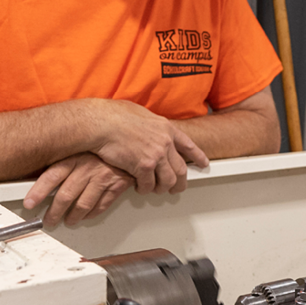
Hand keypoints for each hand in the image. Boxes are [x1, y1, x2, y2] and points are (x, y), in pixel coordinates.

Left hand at [24, 153, 134, 225]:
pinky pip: (101, 205)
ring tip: (67, 221)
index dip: (38, 192)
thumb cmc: (101, 147)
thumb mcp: (79, 147)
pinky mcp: (117, 185)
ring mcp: (103, 178)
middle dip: (54, 212)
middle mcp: (87, 168)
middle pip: (66, 195)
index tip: (30, 204)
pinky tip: (86, 215)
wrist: (130, 143)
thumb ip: (63, 161)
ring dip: (73, 217)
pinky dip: (92, 214)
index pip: (52, 176)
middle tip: (48, 220)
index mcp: (75, 157)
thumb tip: (41, 177)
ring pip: (83, 204)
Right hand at [87, 100, 209, 193]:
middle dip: (180, 183)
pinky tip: (139, 187)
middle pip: (181, 169)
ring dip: (161, 188)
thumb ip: (151, 125)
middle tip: (176, 189)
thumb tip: (149, 130)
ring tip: (155, 190)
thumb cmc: (114, 115)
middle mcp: (165, 142)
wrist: (102, 122)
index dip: (197, 156)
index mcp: (166, 128)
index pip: (188, 145)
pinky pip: (148, 185)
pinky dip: (144, 189)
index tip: (203, 163)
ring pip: (168, 181)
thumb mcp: (142, 114)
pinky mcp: (143, 166)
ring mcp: (156, 155)